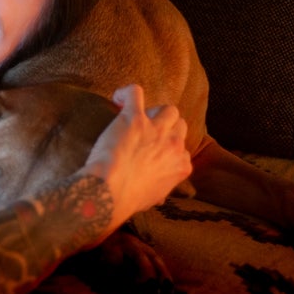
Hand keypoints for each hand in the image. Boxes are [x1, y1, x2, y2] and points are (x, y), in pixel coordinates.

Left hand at [82, 84, 191, 240]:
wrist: (110, 193)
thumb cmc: (127, 200)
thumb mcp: (152, 199)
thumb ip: (160, 191)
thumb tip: (158, 197)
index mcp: (181, 166)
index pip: (183, 148)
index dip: (168, 147)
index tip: (153, 150)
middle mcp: (174, 145)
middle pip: (179, 124)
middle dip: (165, 126)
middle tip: (144, 133)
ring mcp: (157, 130)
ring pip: (166, 108)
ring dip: (152, 111)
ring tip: (135, 118)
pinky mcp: (135, 119)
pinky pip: (135, 92)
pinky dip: (126, 93)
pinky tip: (117, 98)